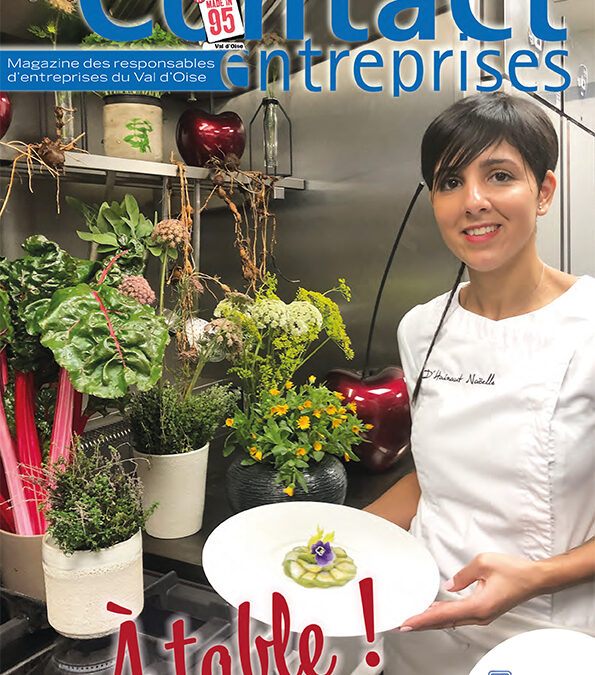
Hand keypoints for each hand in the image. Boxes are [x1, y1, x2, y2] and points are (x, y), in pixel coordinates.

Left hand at [398, 552, 543, 631]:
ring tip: (413, 618)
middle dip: (422, 623)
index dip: (423, 619)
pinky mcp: (484, 611)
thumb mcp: (483, 563)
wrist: (534, 579)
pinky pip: (459, 616)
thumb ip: (462, 575)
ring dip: (431, 620)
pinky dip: (443, 615)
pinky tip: (435, 611)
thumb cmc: (514, 571)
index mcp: (478, 606)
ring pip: (451, 620)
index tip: (407, 623)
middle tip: (402, 624)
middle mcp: (479, 615)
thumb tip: (449, 584)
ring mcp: (482, 615)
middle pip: (444, 622)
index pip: (444, 614)